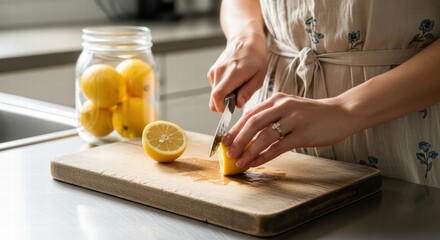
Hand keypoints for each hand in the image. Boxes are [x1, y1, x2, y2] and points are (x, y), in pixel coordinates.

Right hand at [208, 32, 267, 111]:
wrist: (246, 40)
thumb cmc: (256, 57)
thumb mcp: (259, 76)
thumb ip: (248, 91)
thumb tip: (237, 104)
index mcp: (233, 73)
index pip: (218, 95)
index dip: (221, 107)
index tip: (231, 108)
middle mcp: (220, 72)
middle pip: (214, 98)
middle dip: (225, 104)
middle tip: (239, 96)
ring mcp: (214, 71)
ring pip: (214, 94)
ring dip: (225, 96)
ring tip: (238, 86)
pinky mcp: (212, 72)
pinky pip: (215, 88)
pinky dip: (223, 89)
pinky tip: (233, 81)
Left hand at [223, 92, 354, 167]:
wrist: (341, 113)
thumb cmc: (314, 114)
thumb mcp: (290, 109)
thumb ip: (272, 117)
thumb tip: (249, 135)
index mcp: (277, 100)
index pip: (250, 114)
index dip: (235, 128)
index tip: (225, 140)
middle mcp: (283, 107)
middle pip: (253, 123)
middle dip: (238, 140)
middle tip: (229, 152)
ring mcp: (294, 119)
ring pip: (264, 136)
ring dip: (249, 151)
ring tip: (240, 161)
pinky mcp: (303, 133)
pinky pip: (279, 147)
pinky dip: (265, 156)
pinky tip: (257, 162)